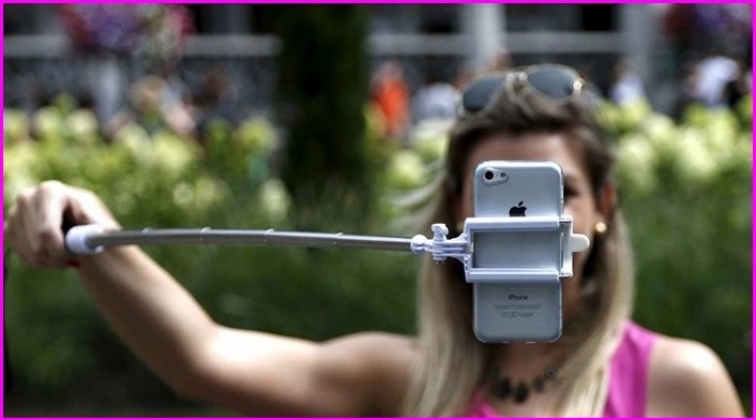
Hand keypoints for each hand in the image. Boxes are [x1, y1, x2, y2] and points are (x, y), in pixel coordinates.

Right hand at [4, 180, 120, 268]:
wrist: (80, 224)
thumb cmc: (93, 222)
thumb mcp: (102, 223)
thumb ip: (101, 228)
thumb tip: (103, 232)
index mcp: (51, 191)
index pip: (47, 231)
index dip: (60, 251)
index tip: (75, 258)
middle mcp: (27, 197)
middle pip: (37, 244)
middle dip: (57, 258)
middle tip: (73, 260)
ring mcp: (14, 212)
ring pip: (30, 253)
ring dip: (50, 261)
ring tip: (67, 253)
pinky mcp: (9, 227)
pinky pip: (22, 255)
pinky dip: (40, 261)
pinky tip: (53, 251)